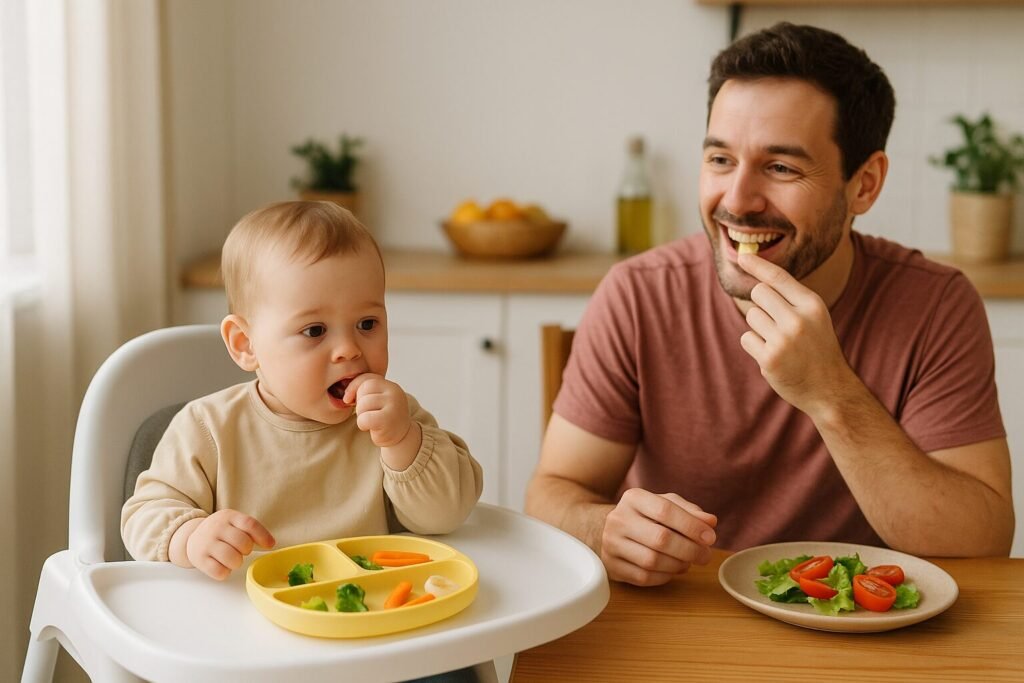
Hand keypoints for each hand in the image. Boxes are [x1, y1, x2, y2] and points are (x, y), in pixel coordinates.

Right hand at [182, 509, 274, 580]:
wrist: (192, 536)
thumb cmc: (221, 532)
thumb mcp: (233, 523)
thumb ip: (250, 530)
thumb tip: (270, 543)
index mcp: (228, 516)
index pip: (249, 524)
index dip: (263, 536)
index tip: (270, 545)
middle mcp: (216, 527)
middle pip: (243, 542)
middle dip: (246, 550)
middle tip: (241, 550)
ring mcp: (206, 543)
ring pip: (232, 559)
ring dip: (237, 563)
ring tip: (232, 559)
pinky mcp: (199, 559)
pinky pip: (219, 572)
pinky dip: (225, 572)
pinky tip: (221, 565)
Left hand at [344, 373, 413, 447]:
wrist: (401, 437)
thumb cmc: (384, 417)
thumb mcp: (377, 399)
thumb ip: (364, 390)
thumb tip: (346, 397)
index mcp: (391, 386)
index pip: (366, 379)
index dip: (354, 388)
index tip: (350, 400)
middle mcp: (394, 393)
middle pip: (363, 390)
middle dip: (359, 403)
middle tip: (367, 413)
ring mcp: (393, 406)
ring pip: (362, 404)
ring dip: (361, 415)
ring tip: (370, 420)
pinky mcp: (388, 420)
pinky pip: (364, 418)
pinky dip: (362, 424)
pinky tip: (371, 427)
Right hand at [600, 489, 717, 586]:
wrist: (609, 529)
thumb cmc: (646, 516)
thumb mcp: (666, 505)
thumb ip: (689, 512)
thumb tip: (710, 522)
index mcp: (633, 498)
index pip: (665, 510)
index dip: (691, 526)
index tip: (710, 537)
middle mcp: (618, 519)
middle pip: (660, 538)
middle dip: (690, 550)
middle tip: (705, 556)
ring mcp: (611, 544)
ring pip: (652, 561)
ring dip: (678, 565)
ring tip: (688, 562)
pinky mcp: (612, 566)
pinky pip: (644, 577)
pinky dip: (665, 577)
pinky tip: (672, 570)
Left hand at [736, 253, 857, 414]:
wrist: (829, 389)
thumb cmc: (817, 348)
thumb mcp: (814, 317)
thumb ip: (791, 299)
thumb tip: (758, 280)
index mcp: (812, 305)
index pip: (779, 277)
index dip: (758, 265)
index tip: (742, 256)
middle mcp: (798, 319)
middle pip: (759, 293)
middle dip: (762, 304)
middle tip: (777, 323)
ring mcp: (783, 340)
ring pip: (751, 315)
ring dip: (759, 327)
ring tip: (779, 342)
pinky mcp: (770, 359)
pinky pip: (747, 338)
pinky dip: (755, 346)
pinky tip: (774, 356)